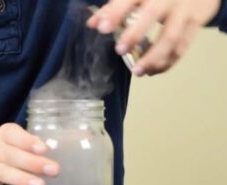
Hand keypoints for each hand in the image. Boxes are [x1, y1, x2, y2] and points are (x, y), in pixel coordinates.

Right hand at [0, 123, 59, 184]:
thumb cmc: (5, 150)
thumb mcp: (15, 141)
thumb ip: (32, 144)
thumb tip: (54, 148)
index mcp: (4, 135)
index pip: (14, 135)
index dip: (28, 142)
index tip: (43, 149)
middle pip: (12, 155)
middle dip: (33, 163)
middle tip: (54, 170)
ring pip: (3, 173)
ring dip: (22, 180)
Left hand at [87, 0, 220, 75]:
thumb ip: (115, 8)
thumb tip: (92, 24)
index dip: (115, 13)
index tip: (102, 28)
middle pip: (151, 15)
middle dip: (135, 34)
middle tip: (120, 51)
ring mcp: (185, 10)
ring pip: (170, 37)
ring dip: (153, 58)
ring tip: (137, 72)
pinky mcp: (196, 22)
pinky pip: (182, 47)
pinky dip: (167, 63)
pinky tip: (153, 71)